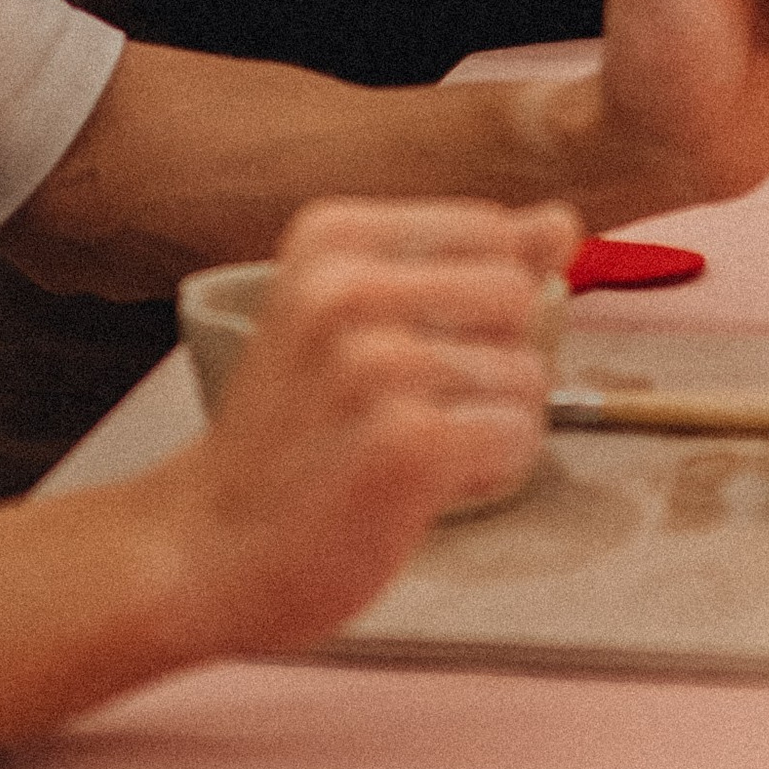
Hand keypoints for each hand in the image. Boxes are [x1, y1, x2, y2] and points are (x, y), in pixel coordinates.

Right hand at [166, 196, 575, 653]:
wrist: (205, 545)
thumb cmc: (285, 437)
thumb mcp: (351, 316)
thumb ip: (463, 263)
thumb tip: (562, 223)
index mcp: (330, 237)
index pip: (492, 233)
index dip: (483, 304)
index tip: (421, 345)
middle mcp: (348, 287)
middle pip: (516, 298)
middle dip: (494, 361)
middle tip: (418, 406)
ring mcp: (375, 365)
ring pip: (524, 377)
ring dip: (489, 427)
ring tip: (409, 450)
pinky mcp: (405, 444)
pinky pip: (514, 438)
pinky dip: (488, 471)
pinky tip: (423, 485)